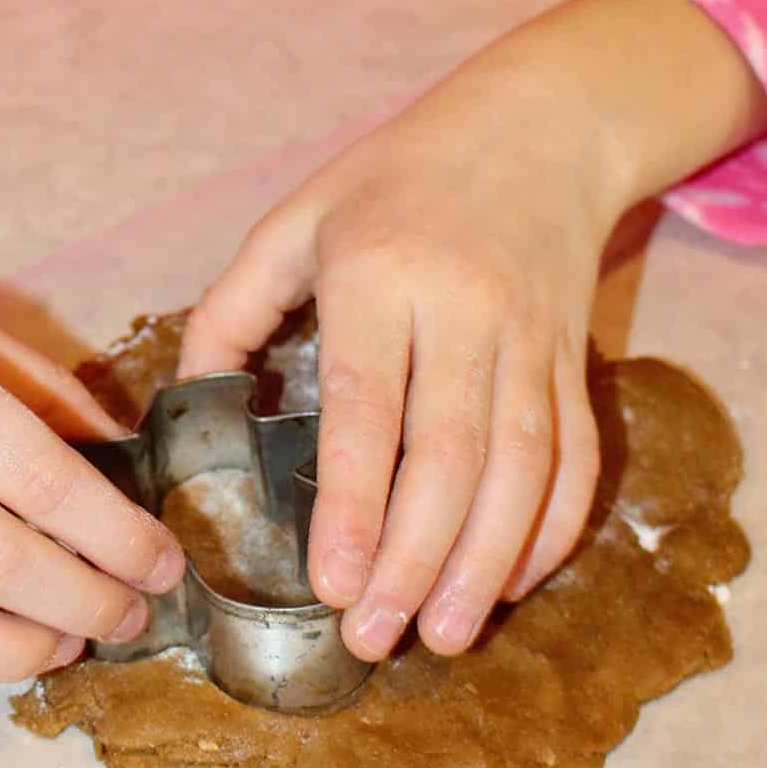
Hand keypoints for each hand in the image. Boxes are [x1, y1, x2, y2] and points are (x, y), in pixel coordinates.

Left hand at [179, 77, 613, 662]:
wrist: (540, 128)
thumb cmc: (399, 175)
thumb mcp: (299, 216)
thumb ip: (234, 306)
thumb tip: (192, 401)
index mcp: (379, 272)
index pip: (370, 405)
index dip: (356, 502)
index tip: (333, 584)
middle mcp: (464, 309)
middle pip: (452, 454)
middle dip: (415, 558)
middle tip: (375, 639)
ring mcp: (531, 337)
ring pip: (522, 468)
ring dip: (485, 562)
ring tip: (444, 636)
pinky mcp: (573, 358)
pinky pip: (574, 454)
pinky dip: (551, 527)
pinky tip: (511, 582)